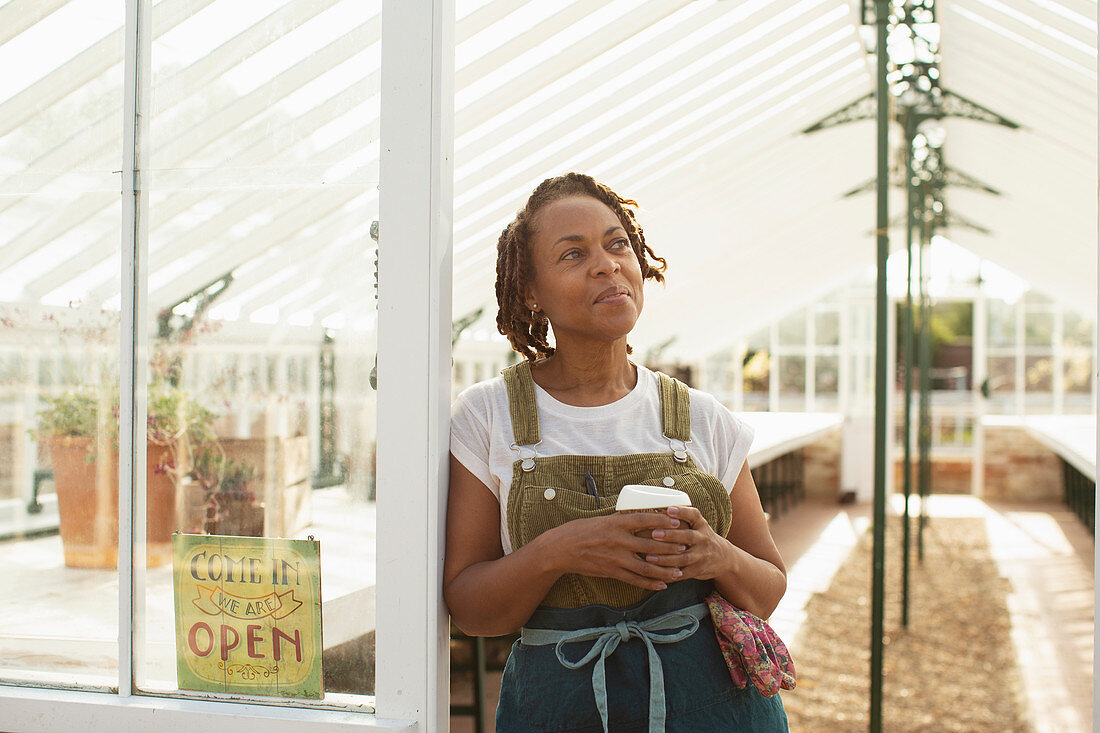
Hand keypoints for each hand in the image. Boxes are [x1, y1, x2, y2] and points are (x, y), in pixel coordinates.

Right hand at [544, 511, 687, 590]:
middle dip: (670, 547)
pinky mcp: (611, 572)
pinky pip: (634, 579)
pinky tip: (661, 585)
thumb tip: (638, 517)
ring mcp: (615, 558)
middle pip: (650, 544)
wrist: (560, 549)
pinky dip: (649, 583)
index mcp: (615, 524)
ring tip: (678, 571)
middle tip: (685, 547)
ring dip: (664, 570)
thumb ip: (620, 521)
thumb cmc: (579, 531)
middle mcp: (618, 540)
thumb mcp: (601, 520)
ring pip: (646, 566)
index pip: (644, 519)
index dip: (663, 519)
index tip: (678, 519)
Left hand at [644, 506, 732, 581]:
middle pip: (688, 537)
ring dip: (666, 558)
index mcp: (701, 525)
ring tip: (649, 557)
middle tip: (654, 534)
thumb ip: (682, 517)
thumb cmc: (701, 537)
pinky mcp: (698, 570)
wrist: (723, 558)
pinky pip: (683, 574)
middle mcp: (704, 539)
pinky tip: (655, 574)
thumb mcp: (697, 525)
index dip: (682, 512)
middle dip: (671, 536)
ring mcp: (702, 556)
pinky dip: (669, 575)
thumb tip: (655, 507)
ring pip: (684, 558)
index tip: (669, 509)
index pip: (694, 515)